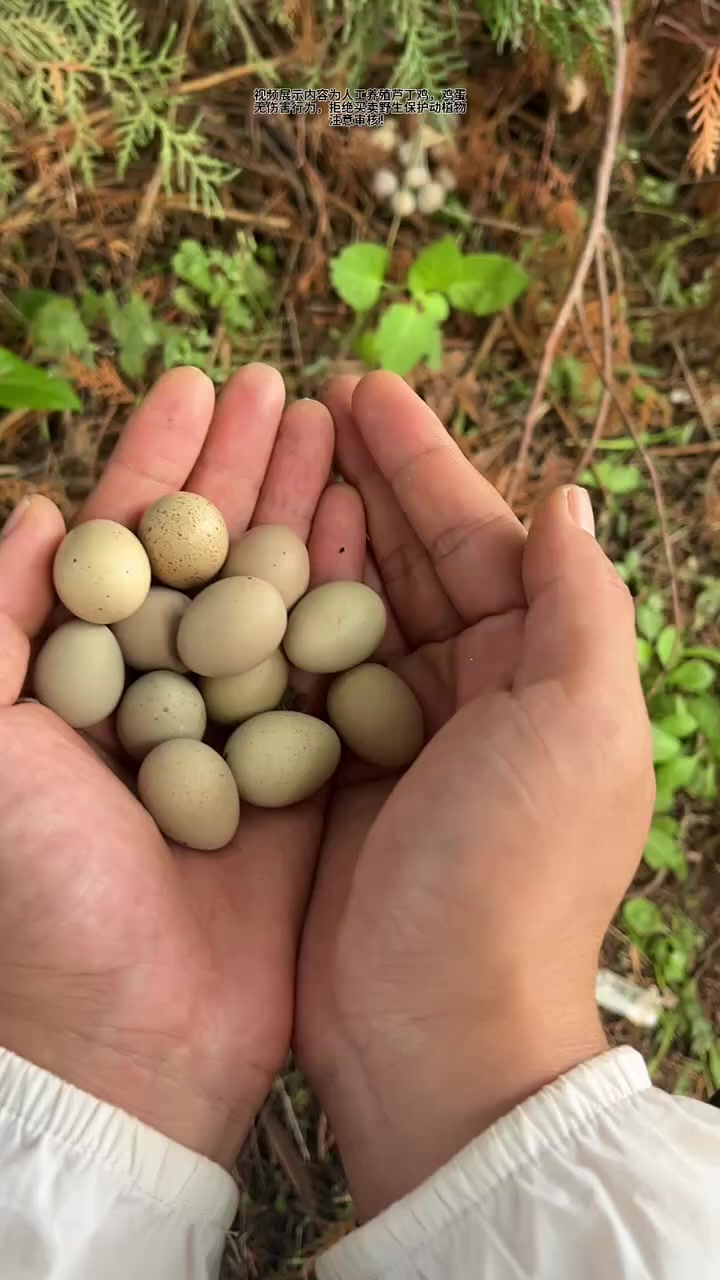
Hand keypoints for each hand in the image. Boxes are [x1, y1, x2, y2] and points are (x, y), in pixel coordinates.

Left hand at [0, 365, 363, 1166]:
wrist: (129, 1035)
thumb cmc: (36, 889)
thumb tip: (30, 509)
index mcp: (80, 676)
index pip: (125, 541)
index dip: (161, 459)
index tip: (200, 383)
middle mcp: (161, 689)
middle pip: (211, 553)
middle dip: (247, 466)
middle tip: (289, 385)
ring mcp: (238, 726)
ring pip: (278, 595)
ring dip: (307, 512)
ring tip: (340, 432)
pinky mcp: (304, 772)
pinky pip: (331, 667)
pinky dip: (351, 598)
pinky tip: (375, 533)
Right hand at [297, 372, 654, 1218]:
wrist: (435, 1028)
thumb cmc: (513, 871)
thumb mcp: (580, 725)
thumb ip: (582, 604)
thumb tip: (569, 498)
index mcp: (541, 671)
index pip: (478, 539)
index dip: (424, 462)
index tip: (367, 390)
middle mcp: (474, 694)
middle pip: (411, 561)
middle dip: (364, 480)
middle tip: (303, 402)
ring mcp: (398, 734)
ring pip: (352, 606)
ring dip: (316, 533)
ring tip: (268, 459)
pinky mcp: (329, 776)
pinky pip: (302, 673)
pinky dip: (278, 616)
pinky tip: (241, 566)